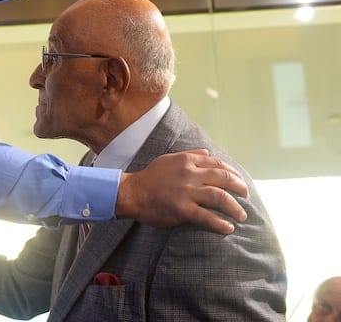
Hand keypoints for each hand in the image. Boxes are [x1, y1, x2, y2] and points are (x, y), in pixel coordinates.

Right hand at [114, 149, 248, 233]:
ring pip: (220, 197)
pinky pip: (207, 217)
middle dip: (240, 188)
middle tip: (247, 197)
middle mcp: (190, 174)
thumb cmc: (150, 177)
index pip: (218, 164)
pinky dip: (220, 223)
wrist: (132, 193)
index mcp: (188, 162)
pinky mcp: (182, 210)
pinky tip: (228, 228)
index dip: (233, 173)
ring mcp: (187, 192)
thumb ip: (189, 155)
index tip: (239, 182)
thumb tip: (207, 152)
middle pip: (224, 178)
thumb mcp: (169, 159)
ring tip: (242, 215)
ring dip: (235, 207)